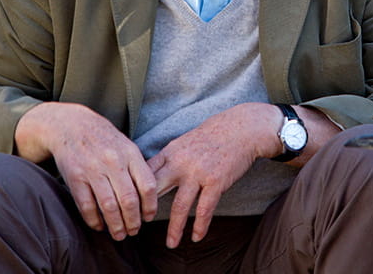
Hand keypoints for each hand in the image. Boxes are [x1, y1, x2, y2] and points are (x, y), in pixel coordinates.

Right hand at [15, 102, 156, 240]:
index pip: (147, 185)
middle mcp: (113, 162)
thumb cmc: (104, 139)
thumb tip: (149, 199)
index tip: (149, 217)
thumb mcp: (126, 146)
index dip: (150, 206)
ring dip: (115, 225)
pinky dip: (94, 220)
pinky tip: (99, 226)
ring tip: (119, 234)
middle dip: (133, 221)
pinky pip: (86, 206)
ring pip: (108, 206)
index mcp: (130, 153)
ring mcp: (93, 170)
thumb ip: (138, 168)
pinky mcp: (75, 177)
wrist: (71, 125)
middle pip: (129, 200)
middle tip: (134, 231)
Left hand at [146, 102, 282, 247]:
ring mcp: (198, 173)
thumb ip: (170, 158)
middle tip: (140, 228)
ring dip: (174, 229)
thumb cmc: (214, 134)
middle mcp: (180, 163)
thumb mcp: (185, 141)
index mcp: (170, 152)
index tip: (130, 208)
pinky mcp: (216, 181)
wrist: (242, 128)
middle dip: (145, 211)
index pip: (145, 174)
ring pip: (179, 207)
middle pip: (155, 191)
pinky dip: (200, 226)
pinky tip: (196, 237)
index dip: (135, 192)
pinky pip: (205, 210)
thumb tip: (154, 173)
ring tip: (171, 244)